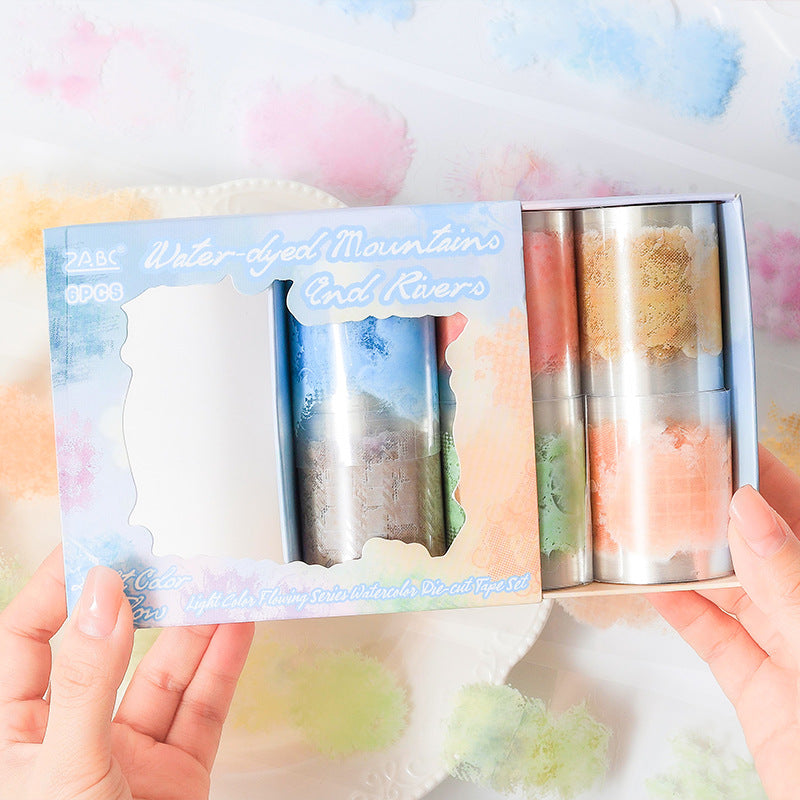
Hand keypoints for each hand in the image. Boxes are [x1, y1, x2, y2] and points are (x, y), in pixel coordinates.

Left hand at [0, 547, 253, 799]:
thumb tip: (101, 596)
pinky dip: (223, 667)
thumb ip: (87, 680)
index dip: (54, 590)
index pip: (27, 641)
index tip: (91, 548)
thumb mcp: (65, 768)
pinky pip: (204, 709)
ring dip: (194, 629)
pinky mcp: (178, 772)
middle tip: (164, 562)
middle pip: (110, 651)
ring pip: (165, 677)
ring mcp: (129, 755)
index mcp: (17, 736)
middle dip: (141, 604)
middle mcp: (73, 736)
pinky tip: (236, 629)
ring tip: (216, 586)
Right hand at [650, 446, 799, 799]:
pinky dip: (680, 610)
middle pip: (760, 547)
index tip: (723, 444)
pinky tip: (651, 586)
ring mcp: (787, 648)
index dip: (766, 477)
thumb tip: (749, 509)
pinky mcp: (756, 685)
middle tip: (673, 478)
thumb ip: (785, 582)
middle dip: (717, 511)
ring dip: (691, 559)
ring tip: (652, 522)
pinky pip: (713, 636)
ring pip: (733, 589)